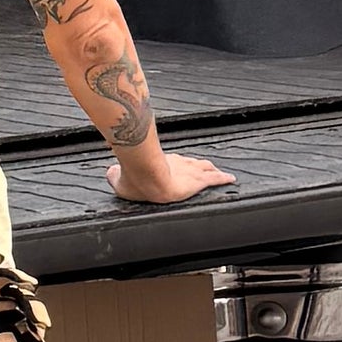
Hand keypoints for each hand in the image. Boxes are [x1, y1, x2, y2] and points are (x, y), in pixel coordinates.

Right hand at [108, 139, 233, 205]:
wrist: (147, 175)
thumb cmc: (134, 177)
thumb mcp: (118, 177)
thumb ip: (115, 174)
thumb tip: (110, 172)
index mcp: (160, 161)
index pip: (172, 162)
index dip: (177, 165)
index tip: (177, 168)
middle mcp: (178, 162)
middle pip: (192, 162)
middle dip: (198, 166)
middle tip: (204, 169)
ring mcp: (189, 170)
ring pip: (205, 168)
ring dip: (212, 171)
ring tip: (220, 174)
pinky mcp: (198, 180)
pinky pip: (215, 178)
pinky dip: (224, 178)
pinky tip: (231, 179)